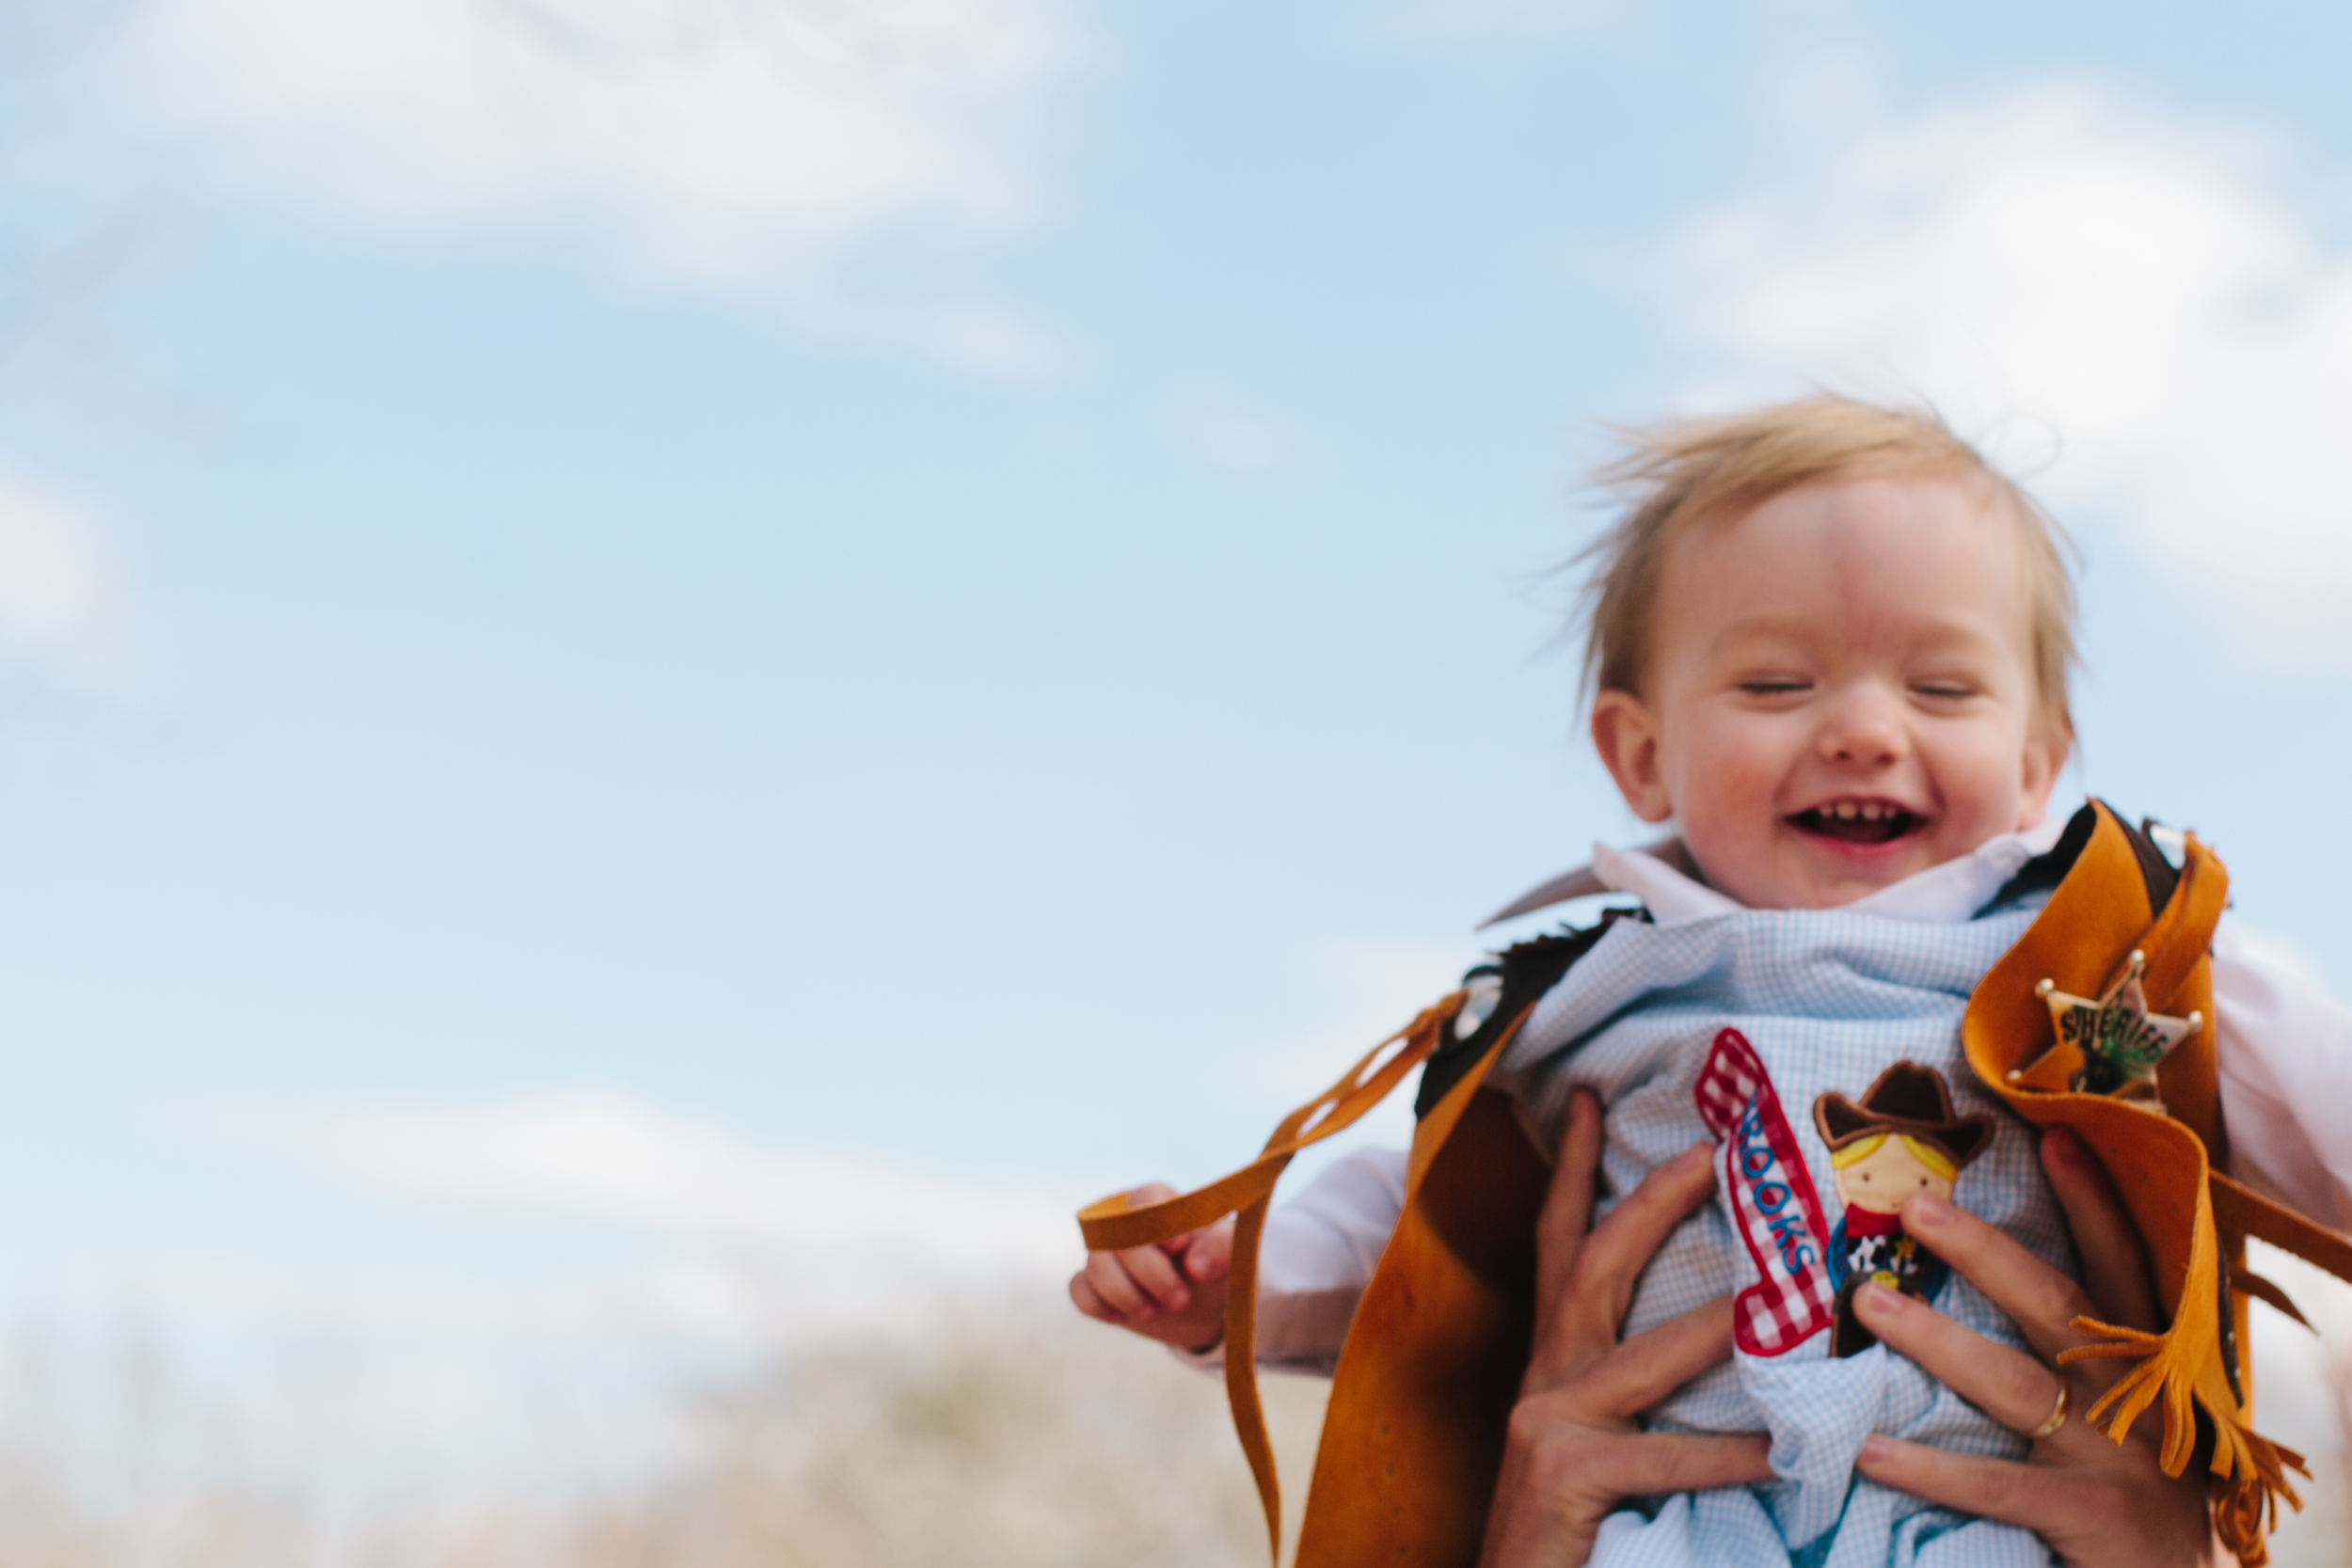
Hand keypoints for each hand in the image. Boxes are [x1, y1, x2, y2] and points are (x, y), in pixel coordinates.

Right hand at [1067, 1182, 1234, 1351]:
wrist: (1206, 1305)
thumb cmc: (1218, 1266)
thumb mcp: (1233, 1254)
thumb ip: (1223, 1248)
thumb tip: (1194, 1266)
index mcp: (1160, 1202)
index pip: (1146, 1198)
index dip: (1157, 1225)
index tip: (1179, 1249)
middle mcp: (1126, 1220)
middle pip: (1118, 1237)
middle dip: (1149, 1273)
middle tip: (1180, 1300)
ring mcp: (1107, 1251)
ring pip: (1096, 1265)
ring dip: (1126, 1294)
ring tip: (1153, 1312)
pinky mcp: (1095, 1283)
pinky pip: (1078, 1290)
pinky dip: (1099, 1306)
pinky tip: (1122, 1317)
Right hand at [1480, 1092, 1775, 1567]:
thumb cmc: (1567, 1533)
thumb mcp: (1595, 1445)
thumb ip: (1635, 1396)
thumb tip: (1728, 1342)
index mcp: (1552, 1364)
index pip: (1560, 1244)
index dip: (1573, 1170)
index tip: (1591, 1098)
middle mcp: (1544, 1379)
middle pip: (1593, 1266)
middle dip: (1650, 1204)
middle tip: (1711, 1152)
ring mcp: (1549, 1423)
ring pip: (1643, 1356)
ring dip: (1719, 1325)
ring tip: (1787, 1301)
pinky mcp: (1566, 1475)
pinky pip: (1665, 1458)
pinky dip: (1729, 1455)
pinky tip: (1788, 1454)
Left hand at [1854, 1126, 2214, 1567]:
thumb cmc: (2140, 1479)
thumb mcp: (2131, 1404)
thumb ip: (2082, 1344)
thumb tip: (1999, 1264)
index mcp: (2147, 1359)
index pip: (2122, 1267)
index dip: (2094, 1203)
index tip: (2058, 1136)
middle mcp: (2137, 1393)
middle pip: (2054, 1304)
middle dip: (1984, 1251)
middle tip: (1913, 1207)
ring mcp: (2117, 1456)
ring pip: (2015, 1383)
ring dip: (1937, 1339)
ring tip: (1867, 1302)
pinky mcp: (2092, 1515)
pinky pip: (1997, 1484)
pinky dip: (1930, 1467)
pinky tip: (1870, 1448)